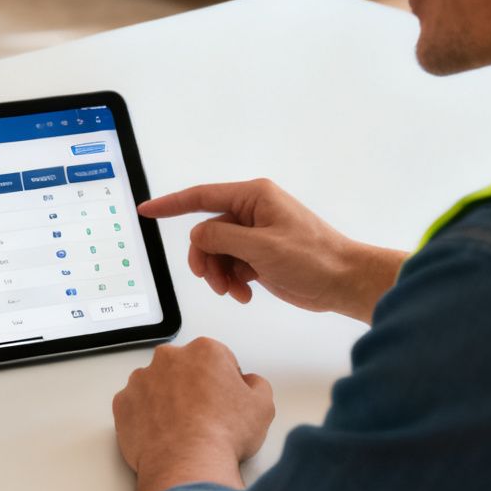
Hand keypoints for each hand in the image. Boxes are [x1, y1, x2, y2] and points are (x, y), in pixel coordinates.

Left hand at [112, 338, 274, 490]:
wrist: (188, 465)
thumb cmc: (222, 435)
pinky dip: (146, 416)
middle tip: (205, 415)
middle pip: (185, 368)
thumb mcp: (262, 407)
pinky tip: (163, 434)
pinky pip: (136, 405)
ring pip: (157, 384)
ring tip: (182, 428)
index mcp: (204, 351)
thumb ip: (257, 385)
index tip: (225, 400)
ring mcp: (142, 379)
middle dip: (193, 386)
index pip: (218, 359)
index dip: (224, 382)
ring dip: (167, 399)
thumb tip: (250, 383)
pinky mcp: (123, 402)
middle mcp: (169, 358)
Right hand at [139, 179, 404, 322]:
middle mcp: (252, 211)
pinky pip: (232, 265)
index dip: (170, 204)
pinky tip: (245, 294)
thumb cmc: (312, 258)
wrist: (344, 282)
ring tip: (234, 291)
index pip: (201, 197)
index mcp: (253, 197)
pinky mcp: (262, 256)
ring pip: (218, 252)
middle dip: (206, 258)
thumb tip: (198, 236)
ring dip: (220, 274)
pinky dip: (233, 280)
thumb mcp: (260, 247)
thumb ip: (221, 237)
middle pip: (207, 232)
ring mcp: (257, 235)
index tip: (146, 210)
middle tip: (212, 280)